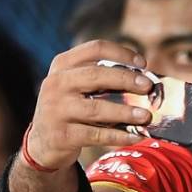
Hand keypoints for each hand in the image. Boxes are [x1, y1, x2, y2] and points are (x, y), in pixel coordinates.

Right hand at [26, 40, 155, 170]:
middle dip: (125, 79)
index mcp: (62, 64)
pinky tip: (136, 136)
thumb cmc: (72, 109)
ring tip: (147, 115)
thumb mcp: (77, 87)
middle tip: (148, 86)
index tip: (143, 63)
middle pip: (95, 75)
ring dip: (125, 111)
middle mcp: (56, 83)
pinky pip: (95, 135)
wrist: (43, 143)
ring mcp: (55, 110)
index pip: (94, 49)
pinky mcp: (61, 135)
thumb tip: (147, 81)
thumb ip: (103, 80)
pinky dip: (118, 136)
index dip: (121, 53)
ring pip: (96, 108)